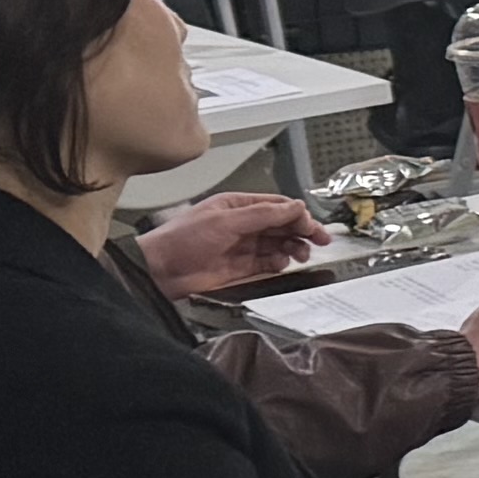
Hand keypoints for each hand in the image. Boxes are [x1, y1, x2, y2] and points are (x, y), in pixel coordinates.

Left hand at [138, 191, 323, 293]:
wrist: (158, 271)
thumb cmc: (180, 241)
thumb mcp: (225, 221)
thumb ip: (263, 214)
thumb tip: (295, 207)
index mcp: (237, 206)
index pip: (276, 206)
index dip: (298, 214)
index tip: (311, 224)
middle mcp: (241, 225)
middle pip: (282, 225)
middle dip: (302, 231)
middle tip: (320, 240)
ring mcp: (241, 246)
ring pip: (278, 244)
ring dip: (293, 248)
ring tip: (301, 254)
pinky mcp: (240, 268)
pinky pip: (268, 263)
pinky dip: (279, 263)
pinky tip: (282, 264)